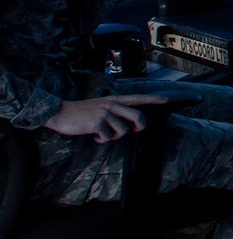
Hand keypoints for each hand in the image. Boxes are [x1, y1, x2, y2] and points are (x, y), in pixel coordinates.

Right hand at [44, 94, 166, 142]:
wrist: (60, 113)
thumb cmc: (81, 112)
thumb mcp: (100, 106)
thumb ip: (115, 111)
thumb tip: (130, 124)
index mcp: (113, 100)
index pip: (138, 98)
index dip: (153, 99)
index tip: (167, 100)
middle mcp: (112, 105)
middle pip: (138, 116)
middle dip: (140, 126)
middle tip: (135, 130)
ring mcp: (105, 113)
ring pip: (123, 130)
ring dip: (114, 136)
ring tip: (103, 133)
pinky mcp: (97, 123)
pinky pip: (108, 137)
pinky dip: (102, 140)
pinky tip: (94, 136)